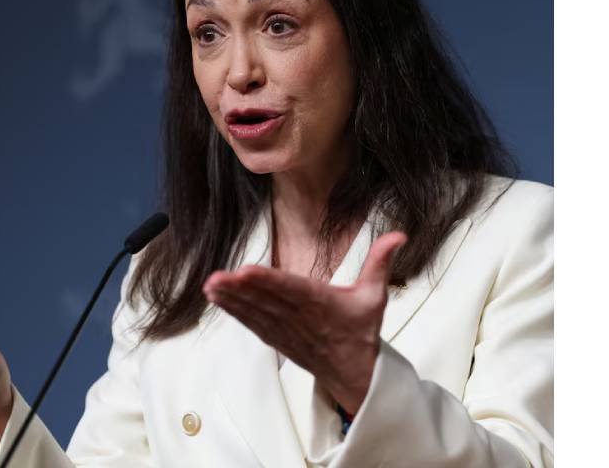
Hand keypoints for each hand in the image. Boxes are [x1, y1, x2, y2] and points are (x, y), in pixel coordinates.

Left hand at [202, 232, 406, 414]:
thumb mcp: (375, 296)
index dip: (269, 281)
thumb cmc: (361, 330)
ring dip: (231, 300)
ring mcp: (286, 331)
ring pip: (255, 313)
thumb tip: (398, 234)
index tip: (247, 271)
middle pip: (267, 301)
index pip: (293, 290)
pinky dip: (234, 312)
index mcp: (323, 305)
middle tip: (217, 276)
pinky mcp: (275, 339)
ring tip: (210, 285)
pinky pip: (252, 324)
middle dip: (240, 290)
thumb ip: (381, 263)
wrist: (354, 374)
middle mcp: (301, 319)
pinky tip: (216, 298)